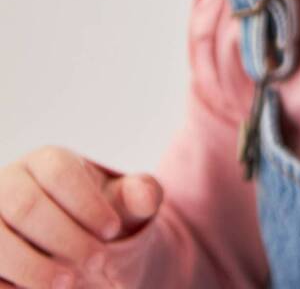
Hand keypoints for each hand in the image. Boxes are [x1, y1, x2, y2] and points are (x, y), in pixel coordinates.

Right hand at [0, 146, 162, 286]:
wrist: (68, 244)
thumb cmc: (94, 217)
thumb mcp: (120, 204)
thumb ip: (138, 195)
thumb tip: (147, 193)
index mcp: (46, 162)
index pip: (59, 173)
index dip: (86, 203)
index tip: (112, 230)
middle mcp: (10, 184)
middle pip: (27, 205)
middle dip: (63, 238)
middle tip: (97, 262)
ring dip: (32, 266)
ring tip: (69, 284)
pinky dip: (9, 286)